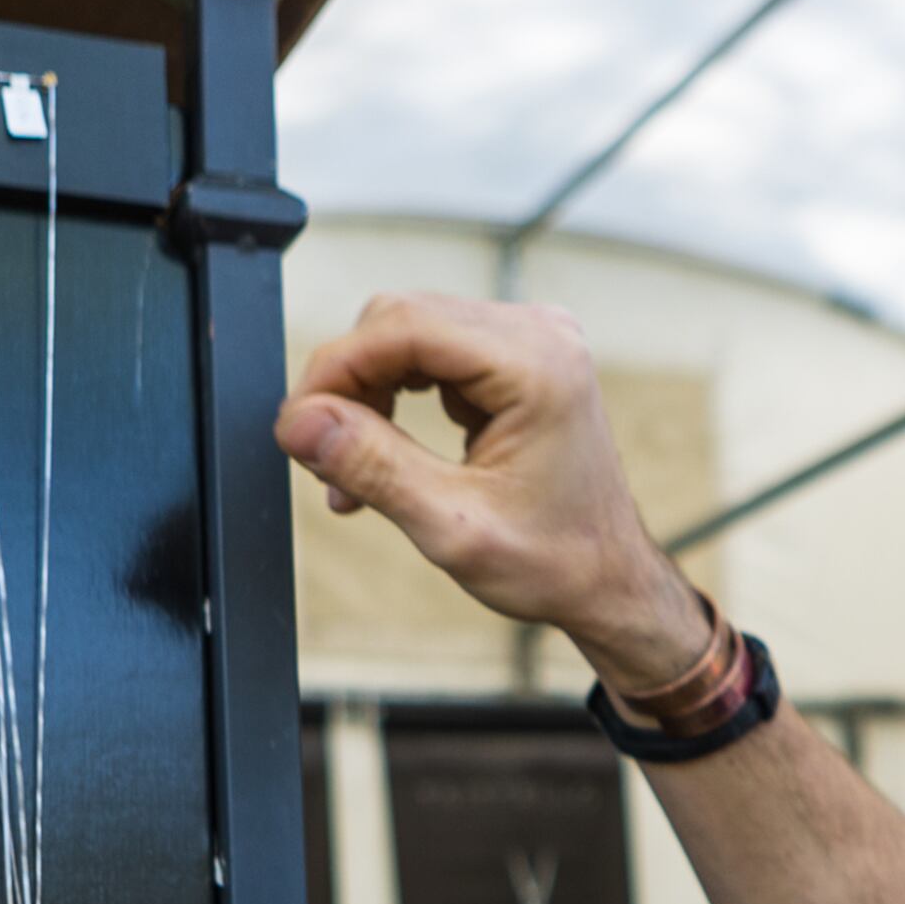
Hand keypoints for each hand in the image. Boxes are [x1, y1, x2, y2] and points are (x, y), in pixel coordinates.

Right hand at [277, 291, 713, 689]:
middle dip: (349, 386)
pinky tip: (385, 456)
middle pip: (401, 320)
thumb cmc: (554, 563)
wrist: (608, 582)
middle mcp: (540, 335)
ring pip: (409, 334)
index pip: (404, 326)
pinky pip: (433, 354)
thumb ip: (373, 466)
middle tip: (322, 461)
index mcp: (538, 366)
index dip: (335, 368)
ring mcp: (533, 341)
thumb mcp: (452, 527)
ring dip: (367, 396)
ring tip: (352, 474)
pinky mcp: (519, 358)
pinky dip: (396, 397)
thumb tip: (300, 421)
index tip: (295, 426)